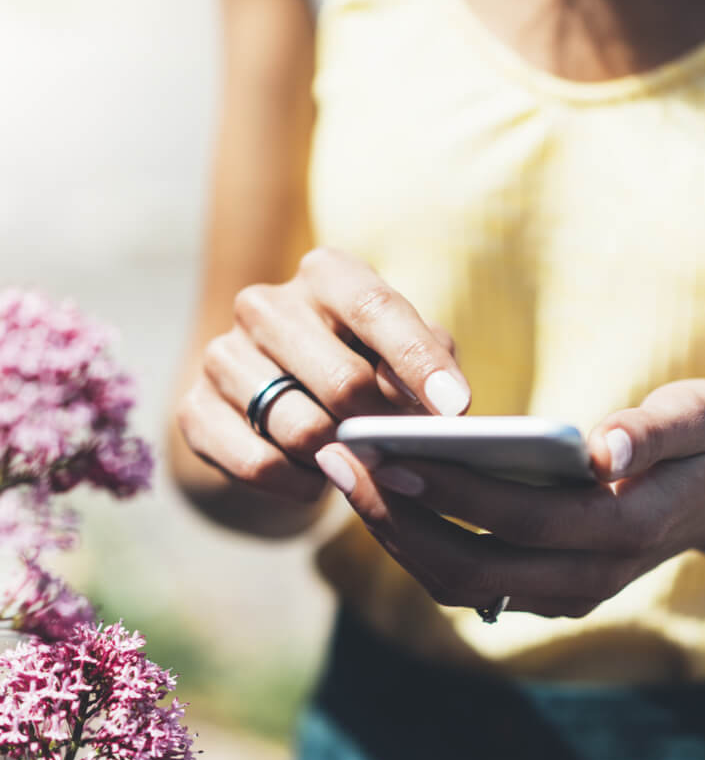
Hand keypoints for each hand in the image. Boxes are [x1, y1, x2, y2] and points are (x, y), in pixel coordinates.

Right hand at [177, 247, 468, 502]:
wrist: (283, 404)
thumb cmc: (365, 368)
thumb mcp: (405, 354)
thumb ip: (431, 362)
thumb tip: (444, 406)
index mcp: (326, 274)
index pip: (376, 309)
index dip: (420, 362)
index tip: (456, 409)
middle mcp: (265, 304)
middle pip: (343, 381)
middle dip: (383, 428)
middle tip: (405, 456)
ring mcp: (223, 354)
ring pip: (303, 430)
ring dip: (343, 461)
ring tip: (359, 463)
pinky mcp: (193, 409)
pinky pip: (260, 464)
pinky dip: (301, 484)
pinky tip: (316, 480)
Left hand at [314, 380, 704, 616]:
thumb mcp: (701, 416)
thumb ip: (653, 432)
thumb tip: (603, 447)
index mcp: (626, 529)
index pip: (523, 519)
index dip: (453, 492)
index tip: (387, 455)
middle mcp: (592, 577)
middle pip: (475, 566)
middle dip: (399, 518)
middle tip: (339, 462)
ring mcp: (568, 593)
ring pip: (462, 585)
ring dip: (397, 537)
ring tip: (346, 478)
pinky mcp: (548, 591)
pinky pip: (469, 584)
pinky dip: (419, 548)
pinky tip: (383, 501)